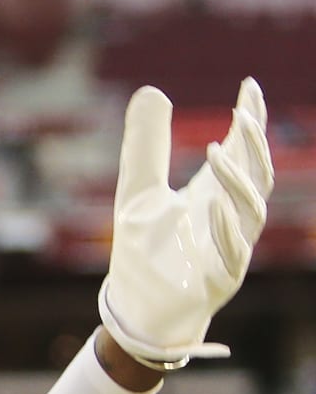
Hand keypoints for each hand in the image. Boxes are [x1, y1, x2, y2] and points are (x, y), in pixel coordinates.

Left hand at [98, 78, 273, 368]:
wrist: (137, 306)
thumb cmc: (144, 251)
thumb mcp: (138, 192)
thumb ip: (145, 147)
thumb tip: (151, 90)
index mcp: (213, 193)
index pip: (241, 151)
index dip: (249, 120)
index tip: (248, 86)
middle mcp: (229, 216)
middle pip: (256, 174)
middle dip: (253, 144)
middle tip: (242, 112)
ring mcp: (230, 247)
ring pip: (251, 210)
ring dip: (237, 180)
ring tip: (216, 150)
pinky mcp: (220, 278)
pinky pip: (233, 253)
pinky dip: (225, 229)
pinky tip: (212, 206)